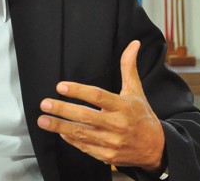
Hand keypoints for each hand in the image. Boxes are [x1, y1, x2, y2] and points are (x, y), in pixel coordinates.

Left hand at [37, 40, 164, 170]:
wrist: (156, 147)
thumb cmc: (141, 115)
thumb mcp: (136, 91)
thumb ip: (129, 67)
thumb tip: (133, 44)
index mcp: (123, 106)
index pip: (98, 97)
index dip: (78, 91)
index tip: (60, 86)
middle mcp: (117, 125)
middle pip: (86, 116)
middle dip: (63, 110)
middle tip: (45, 103)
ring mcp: (112, 142)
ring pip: (82, 134)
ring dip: (60, 126)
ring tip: (43, 120)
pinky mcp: (107, 155)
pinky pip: (85, 147)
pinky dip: (71, 139)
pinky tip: (60, 131)